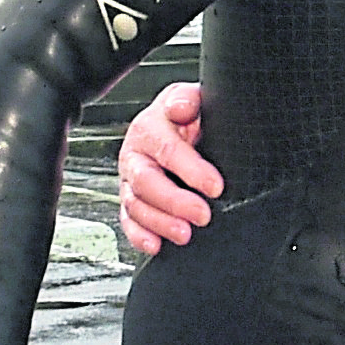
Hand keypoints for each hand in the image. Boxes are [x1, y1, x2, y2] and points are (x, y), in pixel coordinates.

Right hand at [115, 81, 220, 256]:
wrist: (180, 125)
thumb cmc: (188, 114)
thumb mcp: (190, 99)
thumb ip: (187, 99)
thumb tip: (181, 108)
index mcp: (149, 127)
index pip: (168, 150)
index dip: (191, 170)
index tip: (216, 186)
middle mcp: (135, 155)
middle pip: (146, 182)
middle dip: (174, 202)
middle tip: (202, 216)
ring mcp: (130, 180)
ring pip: (135, 205)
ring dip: (159, 223)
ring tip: (185, 235)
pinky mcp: (131, 201)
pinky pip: (128, 222)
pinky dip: (139, 236)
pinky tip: (156, 245)